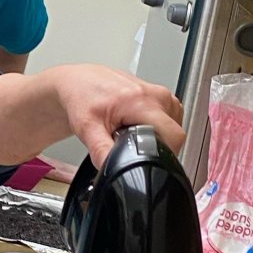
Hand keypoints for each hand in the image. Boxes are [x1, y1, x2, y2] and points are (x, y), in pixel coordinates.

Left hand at [0, 63, 184, 169]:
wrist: (77, 83)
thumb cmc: (81, 99)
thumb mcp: (87, 129)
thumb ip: (102, 152)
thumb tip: (112, 169)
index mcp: (142, 101)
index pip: (174, 136)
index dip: (163, 154)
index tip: (145, 157)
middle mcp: (156, 94)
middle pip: (176, 133)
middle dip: (158, 145)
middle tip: (132, 142)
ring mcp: (160, 93)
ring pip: (174, 126)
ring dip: (159, 135)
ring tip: (134, 132)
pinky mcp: (160, 94)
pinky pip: (170, 117)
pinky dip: (158, 126)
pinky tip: (139, 125)